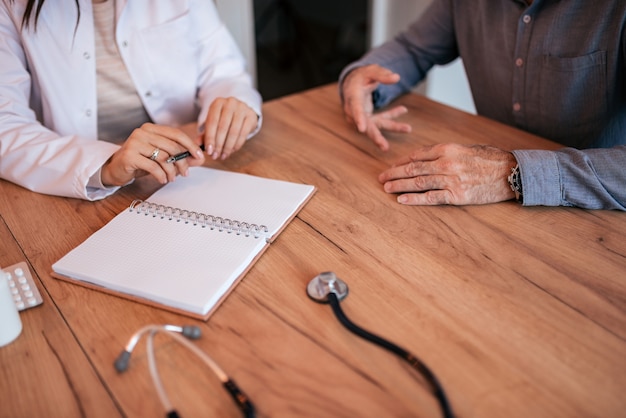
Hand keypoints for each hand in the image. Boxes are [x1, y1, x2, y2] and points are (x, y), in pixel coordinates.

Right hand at [101, 123, 204, 186]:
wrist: (116, 169)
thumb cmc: (140, 161)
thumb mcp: (162, 158)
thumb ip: (181, 157)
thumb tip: (200, 159)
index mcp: (152, 129)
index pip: (176, 134)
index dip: (190, 145)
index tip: (200, 156)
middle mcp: (143, 132)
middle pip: (172, 146)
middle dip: (182, 162)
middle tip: (185, 173)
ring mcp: (135, 143)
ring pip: (163, 157)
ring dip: (171, 171)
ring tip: (171, 178)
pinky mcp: (130, 156)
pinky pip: (153, 166)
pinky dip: (161, 175)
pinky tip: (162, 179)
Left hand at [201, 97, 257, 159]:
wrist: (241, 111)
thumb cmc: (224, 118)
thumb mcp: (213, 122)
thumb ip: (205, 133)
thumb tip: (198, 144)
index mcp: (217, 103)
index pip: (212, 122)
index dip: (210, 138)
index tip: (208, 151)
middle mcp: (230, 103)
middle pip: (223, 127)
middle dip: (218, 144)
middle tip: (215, 156)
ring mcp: (242, 108)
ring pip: (234, 132)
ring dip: (227, 147)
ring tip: (223, 155)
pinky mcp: (251, 116)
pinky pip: (243, 134)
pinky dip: (237, 145)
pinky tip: (232, 151)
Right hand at [341, 64, 411, 150]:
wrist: (352, 84)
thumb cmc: (361, 77)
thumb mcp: (370, 71)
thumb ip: (382, 75)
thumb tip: (396, 78)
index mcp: (353, 97)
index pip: (355, 110)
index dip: (359, 119)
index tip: (361, 129)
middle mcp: (355, 111)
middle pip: (365, 126)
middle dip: (375, 136)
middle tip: (385, 147)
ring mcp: (362, 117)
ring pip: (376, 126)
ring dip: (393, 127)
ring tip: (408, 128)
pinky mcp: (369, 119)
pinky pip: (382, 120)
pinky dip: (393, 115)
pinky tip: (403, 109)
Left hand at [378, 144, 516, 204]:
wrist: (511, 172)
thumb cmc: (491, 158)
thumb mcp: (467, 148)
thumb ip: (446, 152)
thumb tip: (425, 156)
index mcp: (448, 149)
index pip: (417, 155)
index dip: (401, 161)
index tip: (392, 166)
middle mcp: (446, 163)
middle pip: (413, 169)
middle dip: (394, 173)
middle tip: (381, 178)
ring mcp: (450, 180)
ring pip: (418, 183)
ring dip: (399, 185)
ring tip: (386, 188)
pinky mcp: (457, 196)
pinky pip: (430, 198)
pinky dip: (414, 199)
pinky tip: (401, 200)